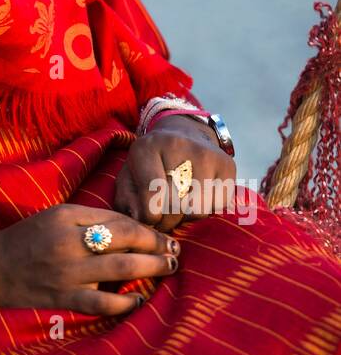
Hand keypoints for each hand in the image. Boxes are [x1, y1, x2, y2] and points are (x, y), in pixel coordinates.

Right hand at [0, 203, 179, 313]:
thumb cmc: (26, 239)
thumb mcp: (54, 216)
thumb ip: (88, 218)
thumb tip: (130, 228)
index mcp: (66, 217)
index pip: (118, 219)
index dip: (146, 228)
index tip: (163, 233)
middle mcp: (69, 242)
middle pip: (126, 242)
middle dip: (157, 246)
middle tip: (176, 251)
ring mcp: (68, 273)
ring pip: (121, 270)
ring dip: (151, 269)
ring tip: (169, 268)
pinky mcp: (64, 299)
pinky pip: (103, 304)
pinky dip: (126, 303)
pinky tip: (140, 300)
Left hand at [114, 114, 237, 233]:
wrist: (183, 133)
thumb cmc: (151, 163)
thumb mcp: (129, 177)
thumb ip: (126, 202)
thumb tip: (141, 221)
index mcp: (148, 147)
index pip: (151, 193)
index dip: (150, 217)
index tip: (150, 220)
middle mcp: (178, 145)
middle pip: (175, 205)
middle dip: (168, 221)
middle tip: (164, 220)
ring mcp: (206, 154)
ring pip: (198, 210)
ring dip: (187, 217)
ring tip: (179, 207)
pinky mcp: (227, 164)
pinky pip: (218, 206)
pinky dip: (206, 209)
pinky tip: (197, 197)